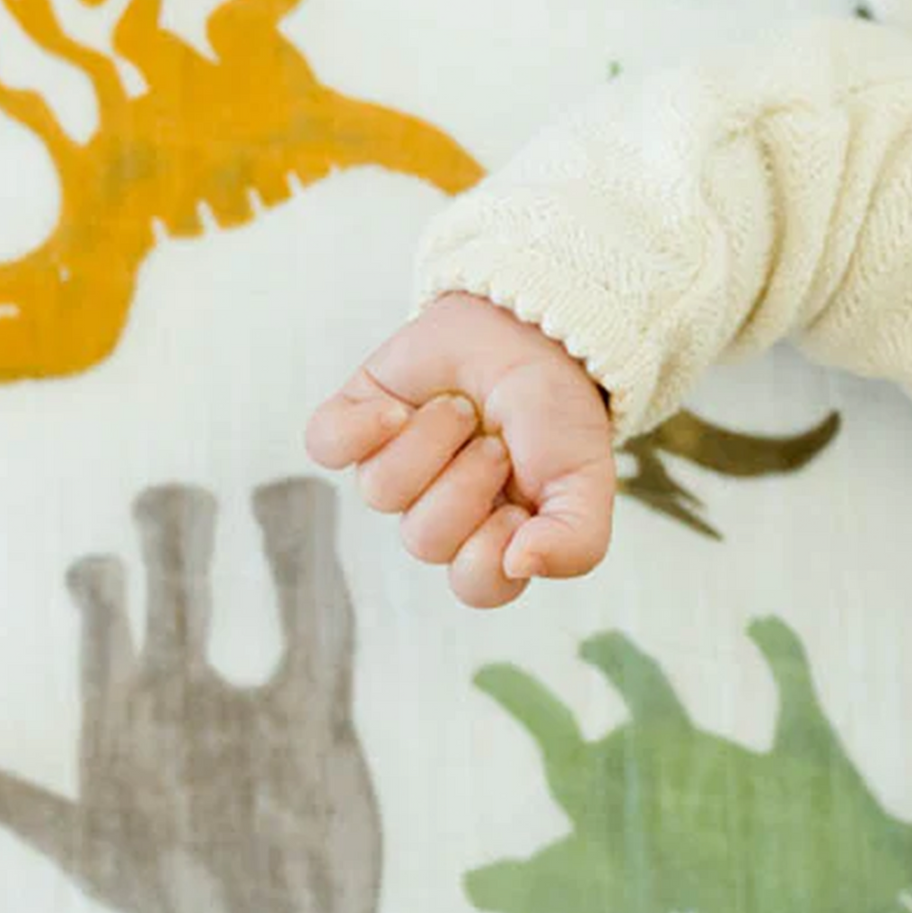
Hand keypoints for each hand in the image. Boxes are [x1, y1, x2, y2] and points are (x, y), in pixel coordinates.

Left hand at [306, 293, 614, 607]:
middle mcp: (437, 512)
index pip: (475, 583)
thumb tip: (521, 565)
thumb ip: (576, 542)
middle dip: (467, 483)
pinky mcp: (357, 421)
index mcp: (491, 539)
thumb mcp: (588, 481)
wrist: (533, 329)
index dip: (491, 549)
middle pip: (425, 540)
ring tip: (462, 410)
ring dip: (432, 440)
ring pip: (381, 490)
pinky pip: (323, 445)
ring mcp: (394, 468)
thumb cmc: (558, 412)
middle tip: (495, 444)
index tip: (519, 506)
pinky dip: (358, 428)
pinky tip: (397, 410)